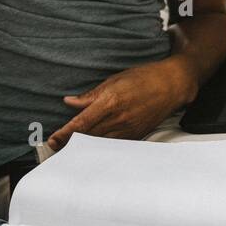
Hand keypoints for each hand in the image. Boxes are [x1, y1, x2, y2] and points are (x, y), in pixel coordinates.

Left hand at [46, 60, 192, 151]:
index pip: (82, 123)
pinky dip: (100, 147)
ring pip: (100, 144)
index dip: (65, 133)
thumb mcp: (114, 80)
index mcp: (110, 102)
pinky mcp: (136, 136)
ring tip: (68, 148)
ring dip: (83, 147)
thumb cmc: (143, 77)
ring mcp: (128, 130)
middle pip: (88, 137)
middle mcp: (119, 119)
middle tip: (54, 147)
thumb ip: (90, 95)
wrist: (172, 85)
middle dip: (70, 143)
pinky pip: (113, 144)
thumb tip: (69, 102)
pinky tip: (91, 147)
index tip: (53, 139)